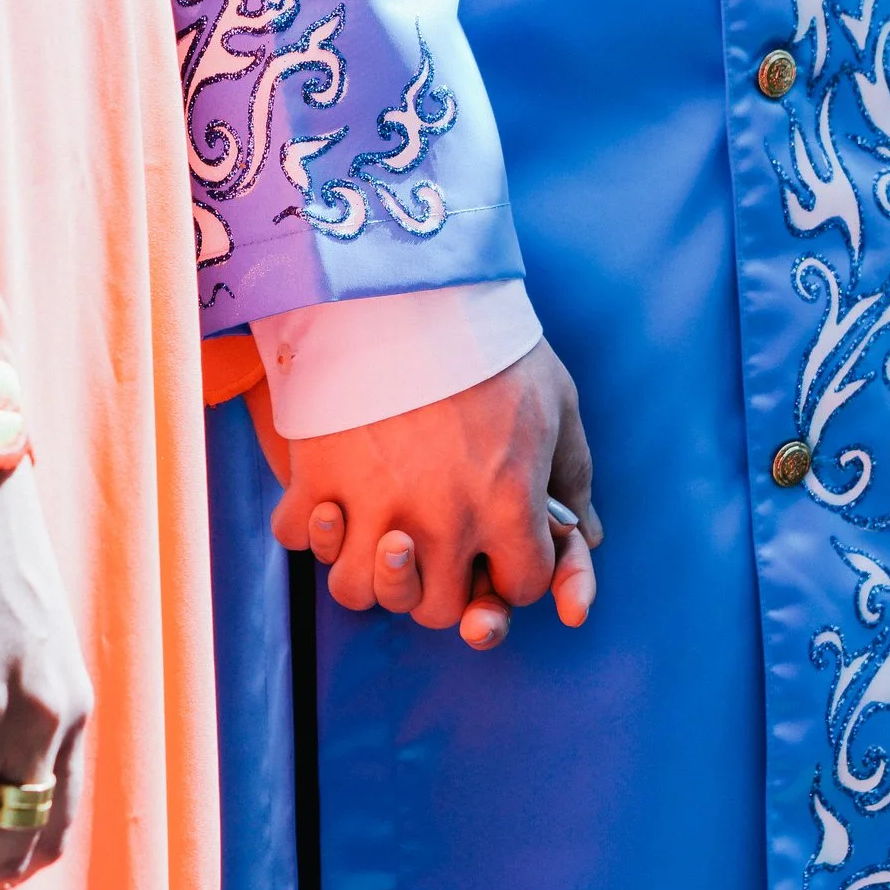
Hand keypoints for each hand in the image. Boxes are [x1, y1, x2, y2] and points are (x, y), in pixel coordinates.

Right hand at [270, 340, 602, 634]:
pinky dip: (310, 525)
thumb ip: (574, 474)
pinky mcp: (316, 476)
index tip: (505, 544)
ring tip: (380, 538)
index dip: (516, 569)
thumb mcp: (556, 399)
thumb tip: (591, 534)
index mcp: (508, 503)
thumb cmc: (489, 341)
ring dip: (370, 573)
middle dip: (443, 586)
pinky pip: (298, 535)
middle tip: (441, 548)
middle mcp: (440, 520)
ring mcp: (371, 505)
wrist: (406, 282)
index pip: (519, 586)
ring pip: (358, 590)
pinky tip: (329, 500)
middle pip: (437, 608)